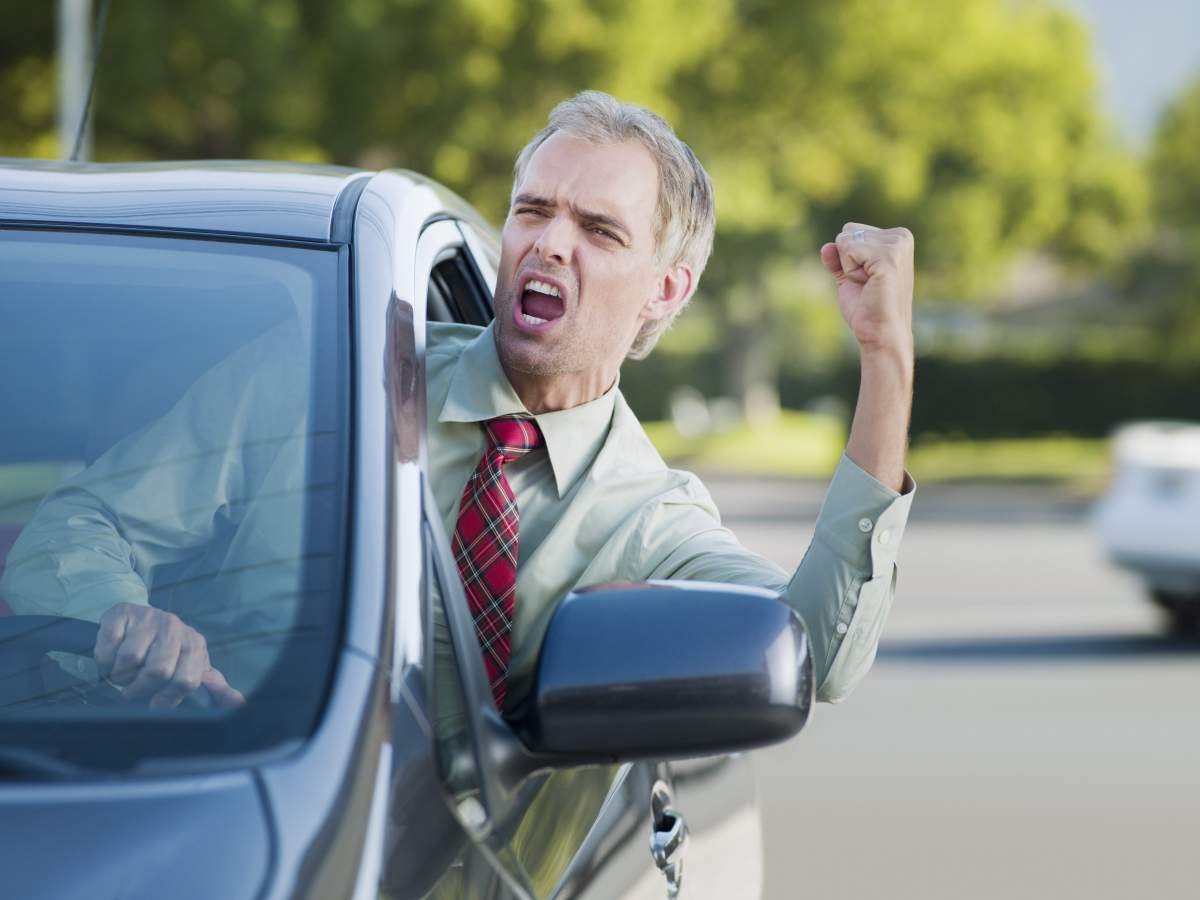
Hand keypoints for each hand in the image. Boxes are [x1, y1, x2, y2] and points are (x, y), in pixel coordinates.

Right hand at [94, 603, 244, 708]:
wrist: (141, 620)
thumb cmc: (170, 652)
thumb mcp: (194, 668)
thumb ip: (217, 688)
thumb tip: (242, 704)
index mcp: (195, 644)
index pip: (186, 680)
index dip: (167, 699)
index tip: (154, 703)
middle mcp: (175, 627)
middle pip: (157, 671)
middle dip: (139, 689)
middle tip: (132, 690)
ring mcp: (148, 618)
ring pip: (129, 661)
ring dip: (119, 676)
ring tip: (123, 673)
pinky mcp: (121, 613)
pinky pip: (108, 646)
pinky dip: (104, 660)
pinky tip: (110, 658)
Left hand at [820, 223, 914, 359]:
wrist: (879, 332)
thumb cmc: (867, 308)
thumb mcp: (849, 277)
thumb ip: (838, 259)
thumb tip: (826, 246)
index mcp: (897, 238)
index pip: (851, 231)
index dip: (849, 259)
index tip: (867, 279)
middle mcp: (901, 237)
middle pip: (847, 231)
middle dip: (847, 260)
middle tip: (866, 283)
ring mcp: (896, 246)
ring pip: (846, 241)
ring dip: (849, 267)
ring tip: (868, 285)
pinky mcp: (888, 257)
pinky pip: (848, 251)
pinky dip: (849, 271)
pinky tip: (867, 285)